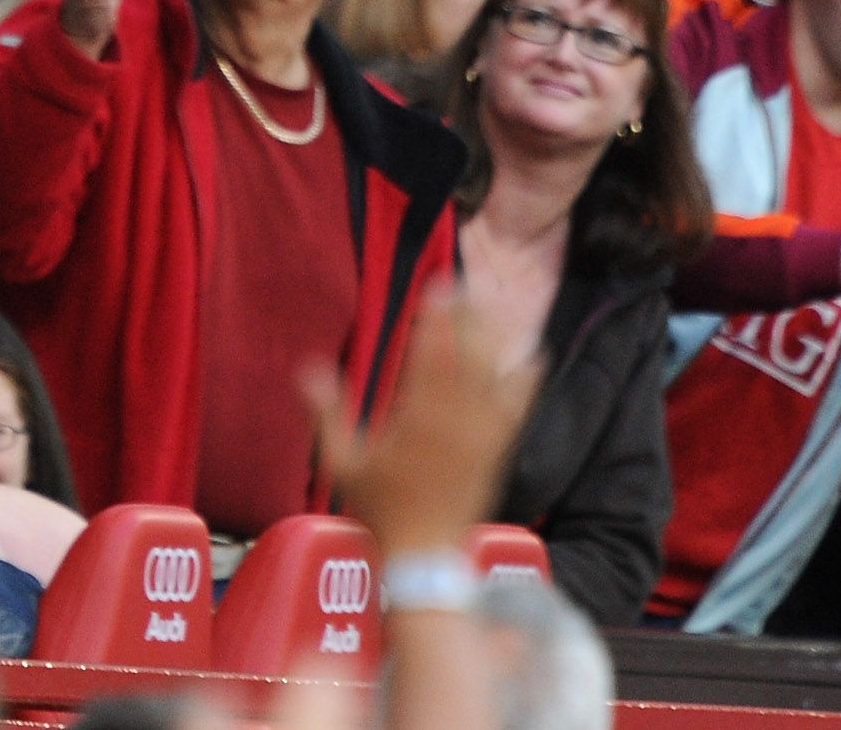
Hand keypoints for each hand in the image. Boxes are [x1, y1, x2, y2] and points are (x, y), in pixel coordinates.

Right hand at [304, 288, 540, 556]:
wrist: (426, 554)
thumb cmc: (380, 508)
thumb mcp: (342, 463)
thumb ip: (327, 413)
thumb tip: (306, 368)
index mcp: (416, 420)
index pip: (429, 357)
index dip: (436, 319)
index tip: (437, 287)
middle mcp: (454, 422)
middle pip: (467, 357)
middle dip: (468, 318)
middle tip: (466, 284)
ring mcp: (480, 436)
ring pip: (493, 376)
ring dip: (494, 339)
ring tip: (492, 306)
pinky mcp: (497, 450)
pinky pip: (517, 408)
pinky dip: (526, 379)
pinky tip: (534, 354)